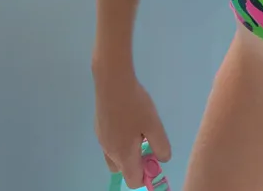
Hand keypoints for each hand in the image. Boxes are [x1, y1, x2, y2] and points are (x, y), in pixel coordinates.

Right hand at [93, 67, 170, 188]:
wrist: (112, 82)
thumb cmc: (135, 105)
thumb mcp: (154, 125)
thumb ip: (161, 145)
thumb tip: (163, 159)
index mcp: (123, 155)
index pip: (133, 181)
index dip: (146, 175)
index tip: (154, 158)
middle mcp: (109, 151)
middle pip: (124, 169)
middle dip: (137, 162)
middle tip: (147, 140)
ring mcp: (102, 139)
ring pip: (116, 155)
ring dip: (128, 149)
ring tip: (139, 126)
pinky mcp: (99, 127)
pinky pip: (111, 142)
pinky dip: (120, 138)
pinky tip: (128, 117)